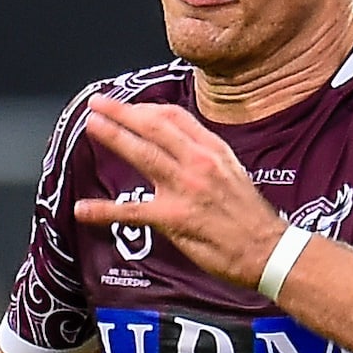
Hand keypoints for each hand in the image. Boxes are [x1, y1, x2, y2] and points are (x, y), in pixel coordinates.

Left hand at [74, 94, 285, 286]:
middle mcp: (199, 163)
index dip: (146, 108)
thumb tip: (181, 147)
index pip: (175, 117)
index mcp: (214, 151)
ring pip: (143, 155)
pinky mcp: (174, 219)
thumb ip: (207, 157)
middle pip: (154, 127)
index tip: (129, 106)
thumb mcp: (234, 172)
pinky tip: (83, 209)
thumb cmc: (251, 217)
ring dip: (114, 137)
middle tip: (98, 103)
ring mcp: (185, 189)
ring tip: (91, 125)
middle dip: (122, 112)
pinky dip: (104, 210)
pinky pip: (132, 211)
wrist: (269, 250)